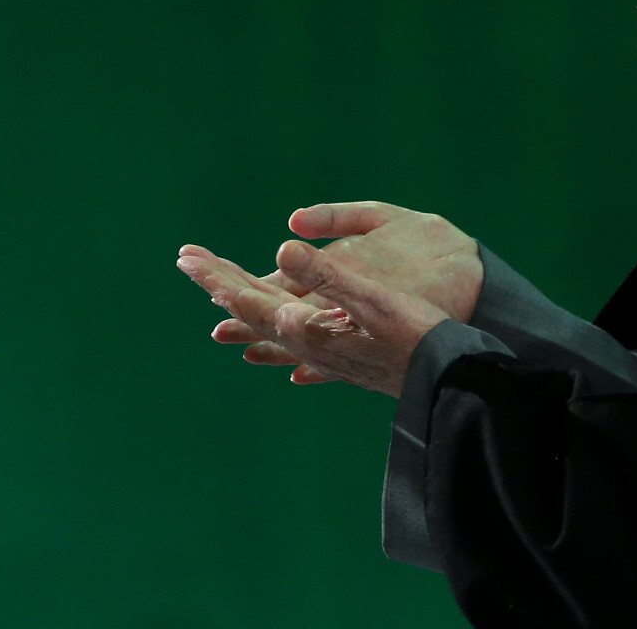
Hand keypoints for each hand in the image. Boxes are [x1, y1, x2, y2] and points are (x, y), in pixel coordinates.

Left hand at [207, 202, 481, 382]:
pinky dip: (273, 333)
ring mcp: (322, 355)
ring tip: (221, 293)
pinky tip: (272, 346)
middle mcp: (306, 344)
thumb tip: (279, 253)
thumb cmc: (416, 336)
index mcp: (306, 327)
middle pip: (250, 309)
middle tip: (187, 260)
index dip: (215, 273)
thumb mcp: (372, 298)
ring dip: (243, 304)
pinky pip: (294, 343)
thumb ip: (326, 275)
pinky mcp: (341, 359)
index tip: (186, 256)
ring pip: (269, 326)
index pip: (246, 296)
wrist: (449, 384)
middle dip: (218, 281)